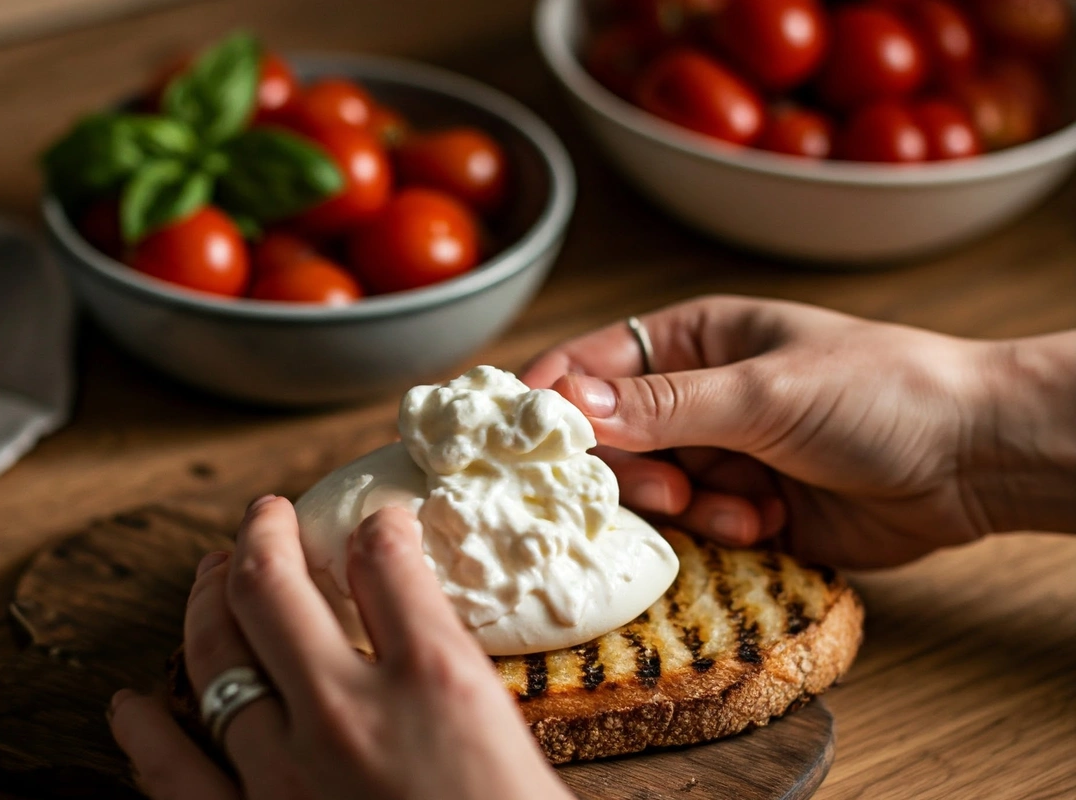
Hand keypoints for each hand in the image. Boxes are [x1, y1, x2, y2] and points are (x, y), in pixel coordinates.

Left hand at [109, 496, 573, 799]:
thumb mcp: (512, 740)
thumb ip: (461, 681)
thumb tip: (430, 639)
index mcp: (434, 679)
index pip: (386, 557)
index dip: (375, 524)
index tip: (374, 521)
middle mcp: (346, 710)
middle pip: (274, 586)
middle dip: (262, 534)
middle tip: (265, 516)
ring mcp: (285, 773)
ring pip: (215, 655)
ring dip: (206, 601)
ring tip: (212, 572)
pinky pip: (172, 773)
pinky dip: (143, 731)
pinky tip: (129, 703)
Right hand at [522, 295, 1075, 568]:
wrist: (973, 460)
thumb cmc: (880, 392)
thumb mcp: (764, 391)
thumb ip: (664, 405)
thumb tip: (566, 404)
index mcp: (695, 339)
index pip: (591, 363)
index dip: (551, 398)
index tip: (519, 438)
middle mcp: (696, 397)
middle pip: (610, 439)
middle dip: (631, 470)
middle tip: (673, 488)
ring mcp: (718, 454)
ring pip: (648, 491)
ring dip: (686, 507)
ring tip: (741, 506)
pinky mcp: (741, 508)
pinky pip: (692, 529)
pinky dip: (720, 531)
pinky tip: (766, 522)